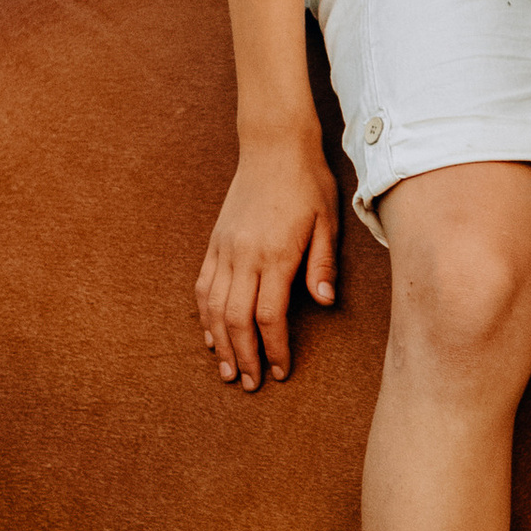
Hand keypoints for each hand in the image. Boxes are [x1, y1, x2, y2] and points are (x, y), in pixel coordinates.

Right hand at [197, 133, 338, 390]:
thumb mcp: (328, 221)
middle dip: (244, 355)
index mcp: (274, 254)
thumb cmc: (308, 184)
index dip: (274, 348)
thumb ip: (322, 263)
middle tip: (251, 383)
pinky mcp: (215, 242)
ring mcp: (224, 249)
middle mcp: (243, 255)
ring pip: (212, 307)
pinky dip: (204, 315)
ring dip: (219, 342)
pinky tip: (211, 336)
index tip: (280, 371)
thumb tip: (324, 301)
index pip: (269, 315)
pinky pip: (203, 286)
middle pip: (235, 319)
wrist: (273, 147)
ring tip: (228, 370)